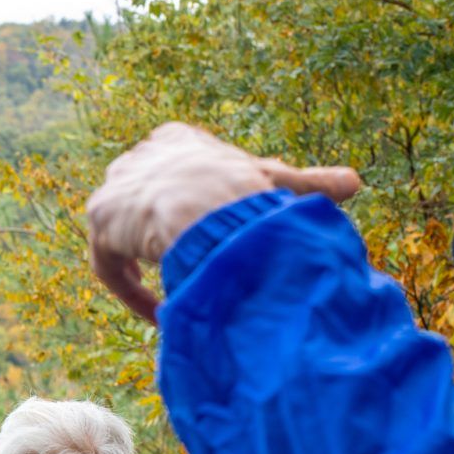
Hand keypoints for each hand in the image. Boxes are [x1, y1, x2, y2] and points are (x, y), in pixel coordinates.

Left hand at [86, 123, 362, 322]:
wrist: (202, 209)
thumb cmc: (244, 192)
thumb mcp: (279, 184)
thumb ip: (309, 184)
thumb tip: (354, 183)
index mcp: (176, 140)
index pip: (178, 178)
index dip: (193, 215)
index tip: (212, 247)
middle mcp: (138, 158)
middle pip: (147, 207)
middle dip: (164, 240)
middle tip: (191, 271)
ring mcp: (114, 188)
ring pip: (127, 237)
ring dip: (148, 268)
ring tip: (177, 296)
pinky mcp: (99, 220)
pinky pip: (109, 264)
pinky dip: (132, 291)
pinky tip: (159, 313)